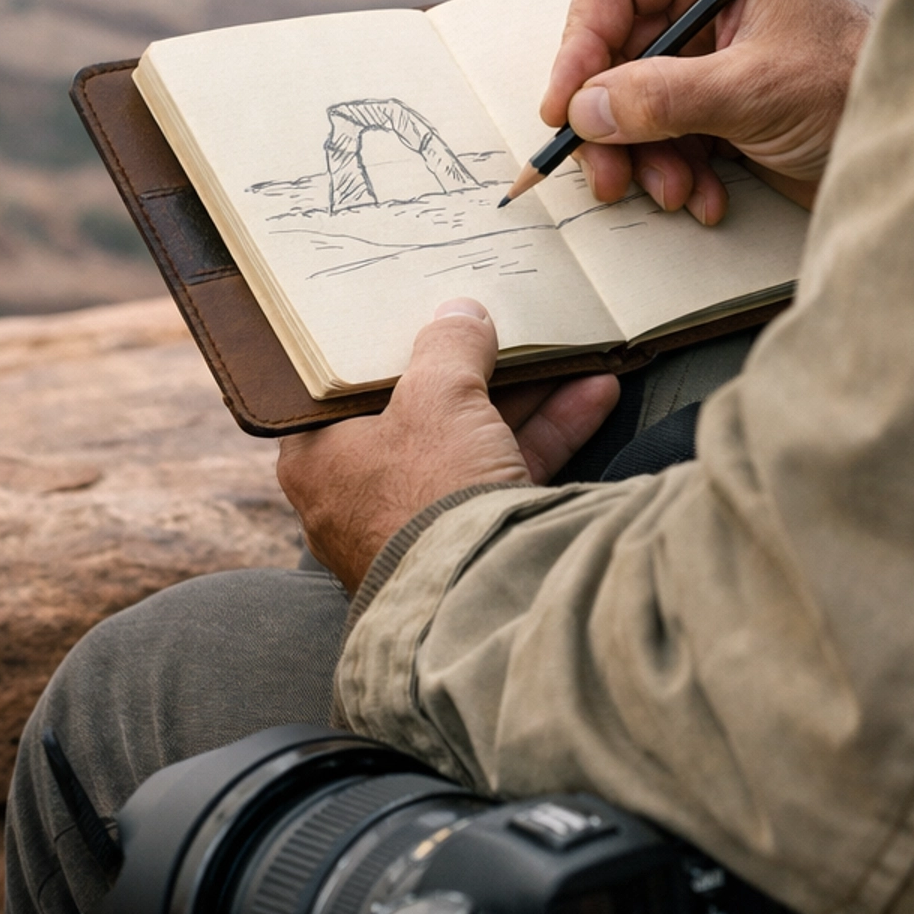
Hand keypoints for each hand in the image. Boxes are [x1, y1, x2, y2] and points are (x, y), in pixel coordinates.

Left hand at [277, 300, 619, 592]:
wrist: (481, 601)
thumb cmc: (428, 494)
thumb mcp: (437, 396)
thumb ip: (449, 345)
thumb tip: (460, 314)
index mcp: (319, 457)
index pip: (341, 387)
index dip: (382, 345)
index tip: (415, 312)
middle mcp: (361, 492)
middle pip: (418, 409)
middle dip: (473, 368)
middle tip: (499, 325)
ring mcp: (420, 519)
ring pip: (472, 439)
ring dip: (525, 396)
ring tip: (566, 349)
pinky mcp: (472, 538)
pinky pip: (505, 471)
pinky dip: (547, 434)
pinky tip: (593, 395)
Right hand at [540, 0, 869, 221]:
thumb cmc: (855, 92)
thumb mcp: (756, 91)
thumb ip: (665, 96)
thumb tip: (583, 110)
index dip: (578, 44)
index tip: (564, 108)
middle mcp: (706, 0)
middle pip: (612, 51)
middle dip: (610, 120)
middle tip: (607, 174)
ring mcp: (710, 57)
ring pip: (628, 102)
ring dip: (642, 157)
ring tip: (675, 193)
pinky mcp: (717, 107)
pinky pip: (661, 136)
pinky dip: (674, 173)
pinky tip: (708, 197)